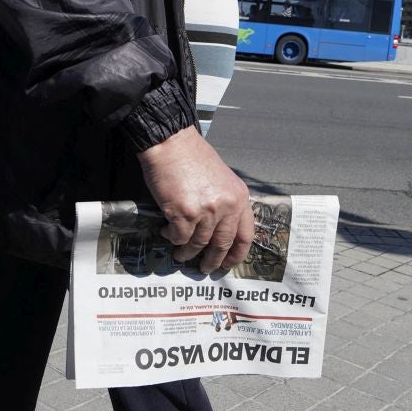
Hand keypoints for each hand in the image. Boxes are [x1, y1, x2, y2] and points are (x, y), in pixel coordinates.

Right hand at [137, 125, 253, 273]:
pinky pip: (179, 237)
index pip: (245, 235)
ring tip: (180, 254)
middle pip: (222, 244)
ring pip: (198, 244)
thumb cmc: (192, 156)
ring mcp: (206, 212)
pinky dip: (172, 239)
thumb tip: (219, 228)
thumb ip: (225, 201)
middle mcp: (226, 206)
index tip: (228, 263)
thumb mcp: (221, 178)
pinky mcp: (184, 214)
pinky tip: (166, 233)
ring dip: (187, 252)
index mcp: (239, 197)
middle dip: (213, 260)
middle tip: (206, 268)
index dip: (237, 254)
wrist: (170, 142)